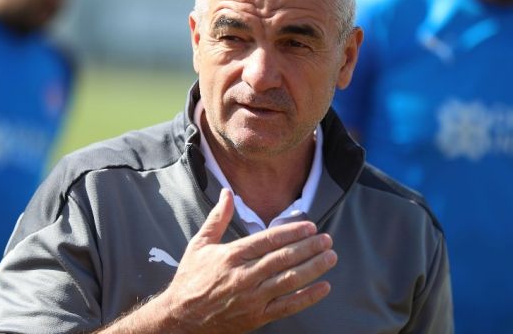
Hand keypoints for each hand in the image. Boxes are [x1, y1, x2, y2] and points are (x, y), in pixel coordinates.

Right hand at [161, 188, 336, 332]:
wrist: (182, 319)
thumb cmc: (191, 279)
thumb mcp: (199, 245)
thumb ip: (217, 218)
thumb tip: (227, 192)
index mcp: (231, 256)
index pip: (267, 241)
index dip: (291, 233)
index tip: (310, 226)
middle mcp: (243, 277)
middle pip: (282, 259)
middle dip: (308, 248)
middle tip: (327, 239)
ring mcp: (251, 299)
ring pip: (288, 281)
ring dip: (313, 268)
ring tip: (330, 257)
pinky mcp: (257, 317)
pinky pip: (287, 307)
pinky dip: (307, 297)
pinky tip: (324, 287)